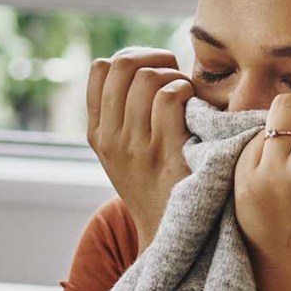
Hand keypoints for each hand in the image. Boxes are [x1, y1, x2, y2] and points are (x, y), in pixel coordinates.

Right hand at [87, 47, 194, 242]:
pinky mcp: (165, 154)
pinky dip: (185, 91)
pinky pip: (169, 98)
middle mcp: (111, 138)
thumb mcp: (121, 153)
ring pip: (148, 78)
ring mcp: (137, 146)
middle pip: (123, 65)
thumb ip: (120, 114)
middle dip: (154, 58)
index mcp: (98, 133)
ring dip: (174, 76)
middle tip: (173, 74)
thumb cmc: (154, 184)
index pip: (100, 69)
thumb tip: (140, 64)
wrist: (167, 232)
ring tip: (184, 94)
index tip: (151, 71)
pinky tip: (193, 107)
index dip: (130, 58)